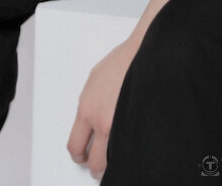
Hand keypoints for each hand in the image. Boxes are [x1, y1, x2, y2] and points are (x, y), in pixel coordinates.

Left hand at [67, 38, 137, 179]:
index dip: (79, 156)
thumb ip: (90, 104)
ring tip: (119, 157)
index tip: (83, 157)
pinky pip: (134, 152)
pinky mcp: (142, 129)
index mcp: (88, 109)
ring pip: (115, 163)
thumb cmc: (124, 61)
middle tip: (100, 163)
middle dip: (97, 166)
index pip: (75, 146)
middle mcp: (103, 123)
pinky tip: (134, 149)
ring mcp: (123, 128)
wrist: (146, 54)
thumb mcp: (95, 79)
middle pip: (95, 163)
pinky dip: (132, 154)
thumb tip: (90, 121)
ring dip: (116, 163)